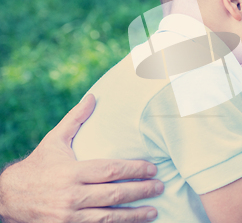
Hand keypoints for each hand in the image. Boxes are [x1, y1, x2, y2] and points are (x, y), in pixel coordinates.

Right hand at [0, 94, 163, 222]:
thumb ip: (76, 119)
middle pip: (114, 194)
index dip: (134, 169)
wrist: (9, 197)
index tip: (152, 168)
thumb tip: (93, 96)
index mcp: (71, 172)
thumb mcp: (54, 140)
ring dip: (134, 215)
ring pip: (109, 217)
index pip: (110, 170)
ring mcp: (69, 216)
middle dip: (141, 191)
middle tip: (160, 187)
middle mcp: (71, 195)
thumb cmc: (39, 165)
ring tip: (154, 210)